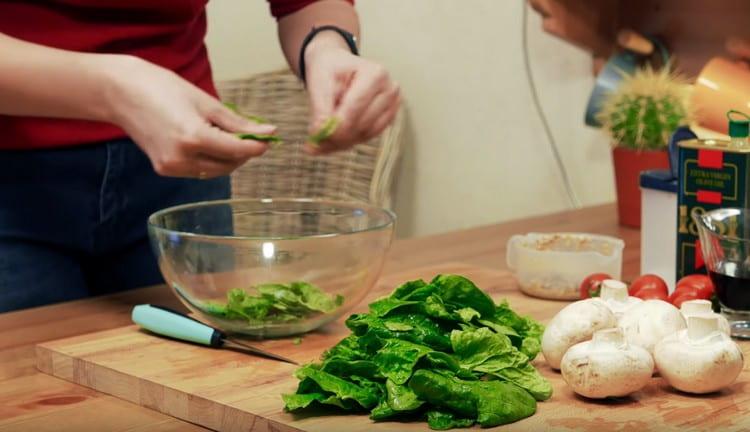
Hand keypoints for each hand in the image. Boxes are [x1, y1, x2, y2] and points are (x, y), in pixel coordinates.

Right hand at [106, 56, 276, 177]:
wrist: (120, 92)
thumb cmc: (161, 88)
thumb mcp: (205, 101)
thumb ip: (237, 122)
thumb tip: (267, 132)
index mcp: (194, 137)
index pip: (238, 151)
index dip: (257, 146)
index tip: (269, 139)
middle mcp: (182, 158)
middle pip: (228, 165)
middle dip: (243, 153)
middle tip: (250, 136)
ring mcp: (171, 166)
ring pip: (214, 171)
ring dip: (227, 158)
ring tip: (226, 136)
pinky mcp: (164, 169)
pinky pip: (198, 170)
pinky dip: (209, 159)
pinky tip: (207, 141)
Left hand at [303, 32, 399, 153]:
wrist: (337, 66)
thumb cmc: (330, 69)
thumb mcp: (319, 82)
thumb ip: (320, 109)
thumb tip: (319, 134)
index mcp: (376, 74)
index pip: (356, 106)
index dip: (336, 125)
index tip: (316, 135)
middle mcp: (390, 91)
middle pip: (362, 124)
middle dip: (336, 135)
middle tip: (313, 142)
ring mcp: (391, 107)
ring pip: (364, 134)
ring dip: (340, 141)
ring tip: (320, 139)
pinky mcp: (387, 120)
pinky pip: (366, 137)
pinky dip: (346, 142)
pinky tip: (331, 140)